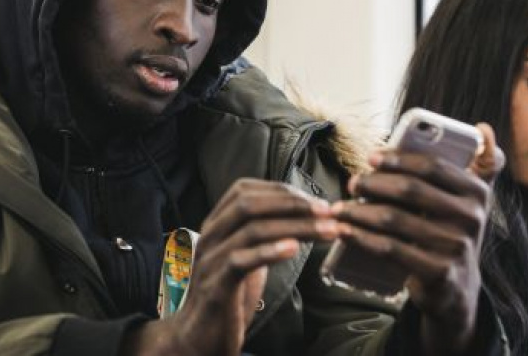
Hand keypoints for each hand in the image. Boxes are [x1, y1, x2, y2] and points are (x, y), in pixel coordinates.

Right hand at [124, 179, 338, 355]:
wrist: (200, 337)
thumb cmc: (230, 295)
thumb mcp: (247, 256)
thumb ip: (263, 234)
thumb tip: (301, 215)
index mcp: (216, 224)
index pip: (245, 190)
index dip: (282, 191)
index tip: (316, 201)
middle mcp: (210, 235)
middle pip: (249, 204)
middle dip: (292, 204)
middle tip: (327, 211)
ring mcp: (210, 260)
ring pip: (251, 230)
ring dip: (295, 227)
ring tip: (327, 231)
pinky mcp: (215, 286)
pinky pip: (239, 261)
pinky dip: (269, 252)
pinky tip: (294, 249)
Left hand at [332, 124, 502, 355]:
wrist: (456, 289)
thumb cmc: (451, 233)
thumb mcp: (469, 201)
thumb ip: (479, 165)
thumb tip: (483, 127)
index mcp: (477, 192)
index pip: (432, 166)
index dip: (398, 158)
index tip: (371, 157)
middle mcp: (472, 218)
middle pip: (410, 190)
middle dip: (374, 183)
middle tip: (352, 183)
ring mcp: (456, 246)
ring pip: (395, 219)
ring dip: (359, 211)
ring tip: (339, 208)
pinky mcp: (439, 272)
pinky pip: (391, 248)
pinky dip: (361, 237)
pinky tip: (344, 231)